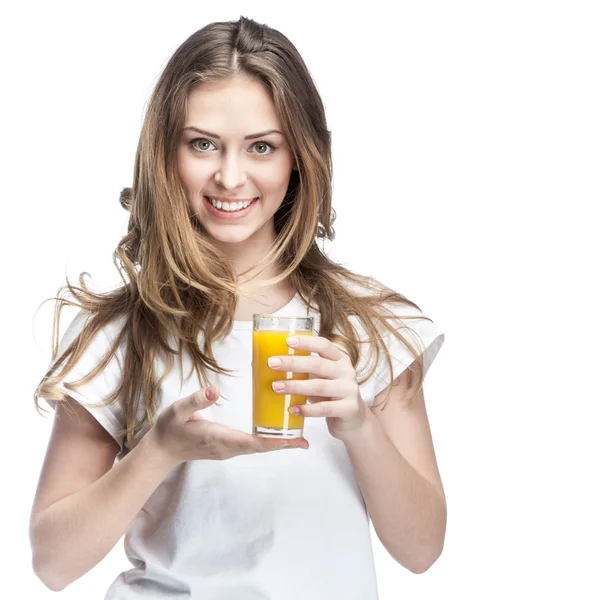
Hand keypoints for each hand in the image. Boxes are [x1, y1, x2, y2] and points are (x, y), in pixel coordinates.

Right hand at [148, 386, 308, 464]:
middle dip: (283, 444)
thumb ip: (195, 401)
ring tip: (297, 437)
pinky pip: (251, 446)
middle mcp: (228, 448)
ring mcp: (228, 450)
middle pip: (261, 448)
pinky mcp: (226, 447)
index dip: (275, 441)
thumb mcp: (177, 411)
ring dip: (276, 443)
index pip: (253, 442)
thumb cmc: (170, 429)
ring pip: (257, 448)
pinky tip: (275, 432)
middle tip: (304, 442)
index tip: (295, 441)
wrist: (161, 449)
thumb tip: (214, 390)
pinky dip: (266, 441)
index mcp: (220, 439)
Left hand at [268, 335, 367, 442]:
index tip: (288, 341)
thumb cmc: (331, 394)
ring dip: (295, 386)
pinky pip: (324, 408)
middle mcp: (346, 371)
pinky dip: (306, 409)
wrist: (354, 419)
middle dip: (293, 363)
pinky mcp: (349, 408)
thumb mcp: (322, 378)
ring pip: (319, 386)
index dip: (306, 342)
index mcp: (339, 359)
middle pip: (318, 364)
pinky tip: (292, 409)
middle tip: (272, 363)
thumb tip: (275, 364)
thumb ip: (306, 370)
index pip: (324, 345)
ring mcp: (349, 390)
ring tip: (276, 386)